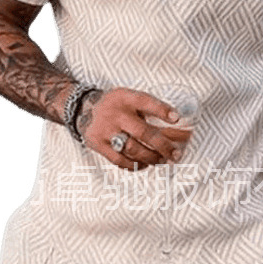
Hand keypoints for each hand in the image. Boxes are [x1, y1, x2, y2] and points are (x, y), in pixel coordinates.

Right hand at [75, 87, 193, 170]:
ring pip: (133, 149)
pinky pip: (120, 160)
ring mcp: (106, 130)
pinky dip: (136, 165)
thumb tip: (178, 125)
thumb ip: (148, 109)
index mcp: (126, 98)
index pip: (146, 102)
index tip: (176, 118)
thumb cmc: (116, 106)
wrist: (84, 109)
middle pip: (143, 132)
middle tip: (176, 154)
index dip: (162, 110)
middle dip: (163, 145)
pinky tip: (146, 164)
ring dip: (152, 158)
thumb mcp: (129, 98)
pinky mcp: (99, 145)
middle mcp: (116, 114)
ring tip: (163, 160)